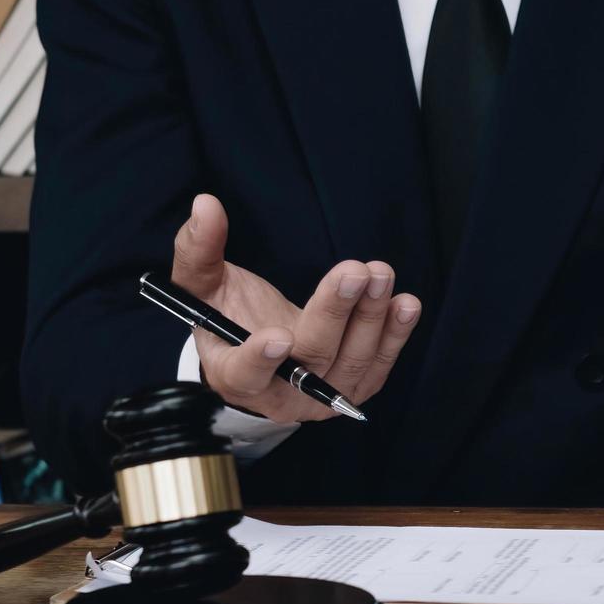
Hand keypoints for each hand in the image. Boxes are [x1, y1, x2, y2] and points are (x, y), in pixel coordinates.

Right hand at [171, 194, 421, 421]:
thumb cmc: (229, 318)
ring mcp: (320, 398)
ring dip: (370, 318)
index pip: (245, 373)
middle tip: (354, 274)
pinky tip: (404, 304)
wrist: (266, 358)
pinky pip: (378, 366)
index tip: (278, 334)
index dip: (261, 359)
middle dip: (334, 314)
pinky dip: (394, 335)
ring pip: (351, 362)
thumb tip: (205, 205)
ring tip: (380, 275)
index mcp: (233, 375)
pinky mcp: (353, 391)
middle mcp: (279, 396)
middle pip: (311, 359)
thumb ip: (199, 250)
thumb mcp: (203, 287)